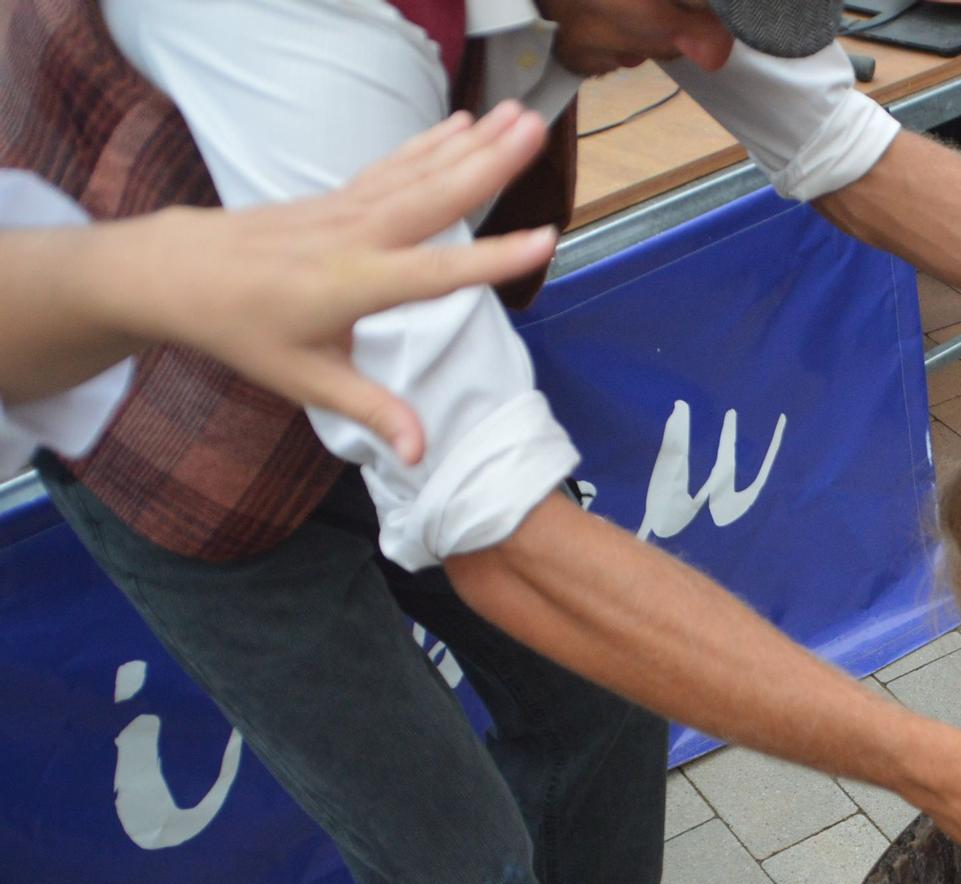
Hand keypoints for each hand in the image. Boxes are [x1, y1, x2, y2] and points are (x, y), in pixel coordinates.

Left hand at [104, 102, 557, 463]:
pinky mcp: (341, 197)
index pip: (437, 274)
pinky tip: (463, 122)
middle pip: (436, 197)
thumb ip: (372, 411)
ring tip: (519, 115)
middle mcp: (358, 237)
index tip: (544, 238)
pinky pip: (397, 165)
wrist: (180, 273)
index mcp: (355, 285)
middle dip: (489, 163)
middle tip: (536, 129)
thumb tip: (421, 454)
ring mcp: (349, 209)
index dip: (493, 259)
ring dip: (473, 141)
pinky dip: (432, 142)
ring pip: (422, 171)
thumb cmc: (245, 331)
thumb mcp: (306, 380)